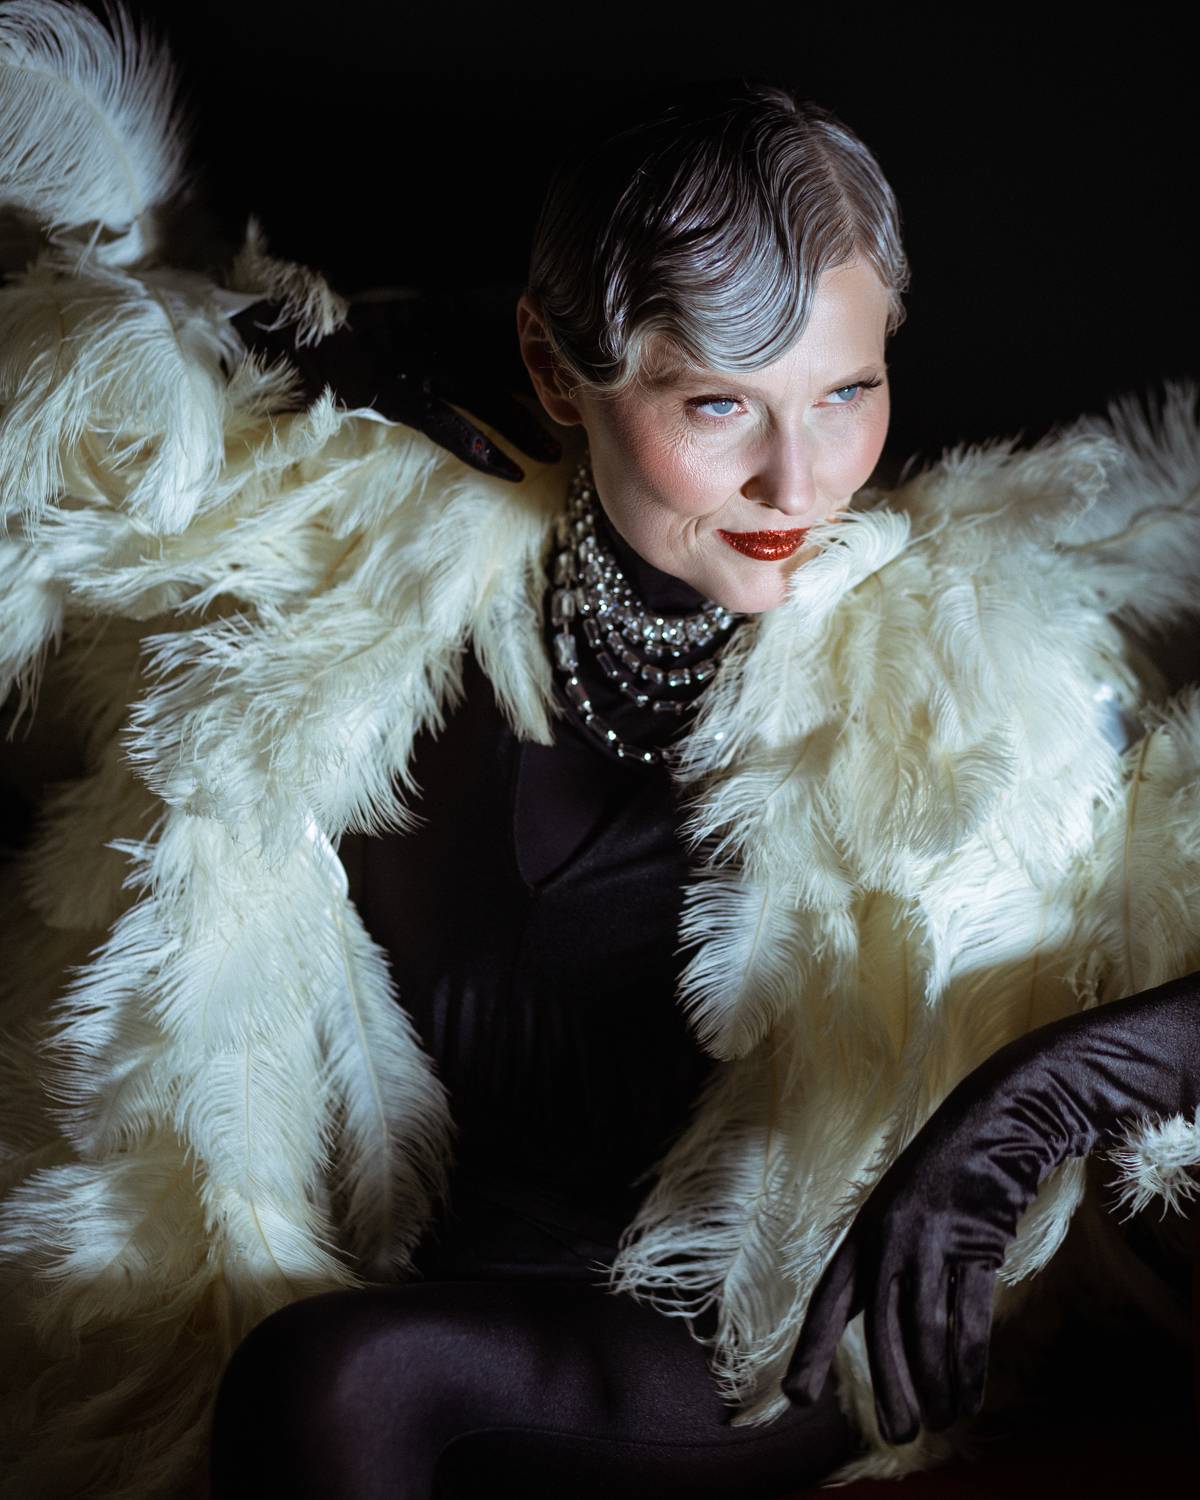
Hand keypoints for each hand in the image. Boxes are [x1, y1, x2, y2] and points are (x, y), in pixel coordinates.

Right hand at [230, 285, 560, 481]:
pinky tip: (510, 469)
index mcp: (427, 323)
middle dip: (540, 395)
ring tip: (556, 455)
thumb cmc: (316, 341)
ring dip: (522, 427)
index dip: (528, 363)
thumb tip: (439, 366)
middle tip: (582, 421)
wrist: (266, 336)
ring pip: (482, 396)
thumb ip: (414, 346)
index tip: (564, 384)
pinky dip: (479, 447)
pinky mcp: (390, 391)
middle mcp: (426, 338)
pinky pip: (444, 423)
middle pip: (498, 366)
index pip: (490, 340)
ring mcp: (409, 363)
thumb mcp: (377, 337)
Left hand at [781, 972, 1199, 1443]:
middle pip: (883, 1327)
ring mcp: (932, 1236)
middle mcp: (890, 1234)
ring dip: (935, 1383)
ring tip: (940, 1422)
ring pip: (927, 1329)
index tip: (795, 1397)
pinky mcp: (976, 1239)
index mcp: (865, 1228)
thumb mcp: (907, 1209)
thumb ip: (889, 1257)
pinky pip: (969, 1315)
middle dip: (886, 1384)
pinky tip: (969, 1394)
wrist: (999, 1116)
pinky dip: (968, 1362)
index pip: (831, 1297)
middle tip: (893, 1435)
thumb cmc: (949, 1169)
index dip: (815, 1346)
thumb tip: (877, 1315)